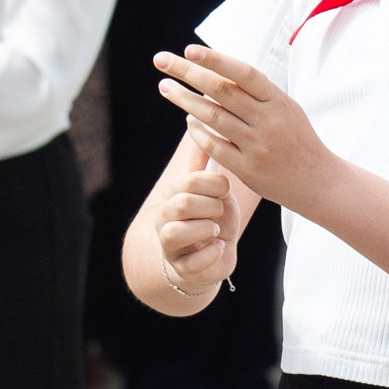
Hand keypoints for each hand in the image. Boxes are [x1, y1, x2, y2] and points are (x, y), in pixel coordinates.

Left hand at [152, 47, 330, 213]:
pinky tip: (188, 121)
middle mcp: (268, 121)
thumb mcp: (285, 108)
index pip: (244, 73)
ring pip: (213, 117)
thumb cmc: (296, 139)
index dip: (216, 60)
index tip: (189, 50)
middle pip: (222, 91)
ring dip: (185, 100)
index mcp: (278, 101)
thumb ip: (256, 93)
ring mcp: (257, 146)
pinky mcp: (248, 169)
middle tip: (161, 61)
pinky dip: (198, 132)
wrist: (317, 181)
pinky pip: (215, 146)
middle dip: (188, 73)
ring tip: (166, 87)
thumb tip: (220, 71)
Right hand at [157, 156, 237, 297]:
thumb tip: (194, 119)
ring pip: (177, 232)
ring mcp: (169, 245)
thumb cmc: (215, 218)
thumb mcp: (215, 189)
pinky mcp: (181, 268)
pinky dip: (212, 253)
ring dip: (207, 229)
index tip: (224, 191)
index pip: (189, 181)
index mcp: (172, 195)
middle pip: (182, 204)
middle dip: (211, 207)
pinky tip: (218, 247)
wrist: (214, 255)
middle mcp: (164, 218)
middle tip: (220, 212)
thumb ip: (206, 163)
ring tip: (215, 230)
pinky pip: (193, 262)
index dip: (214, 184)